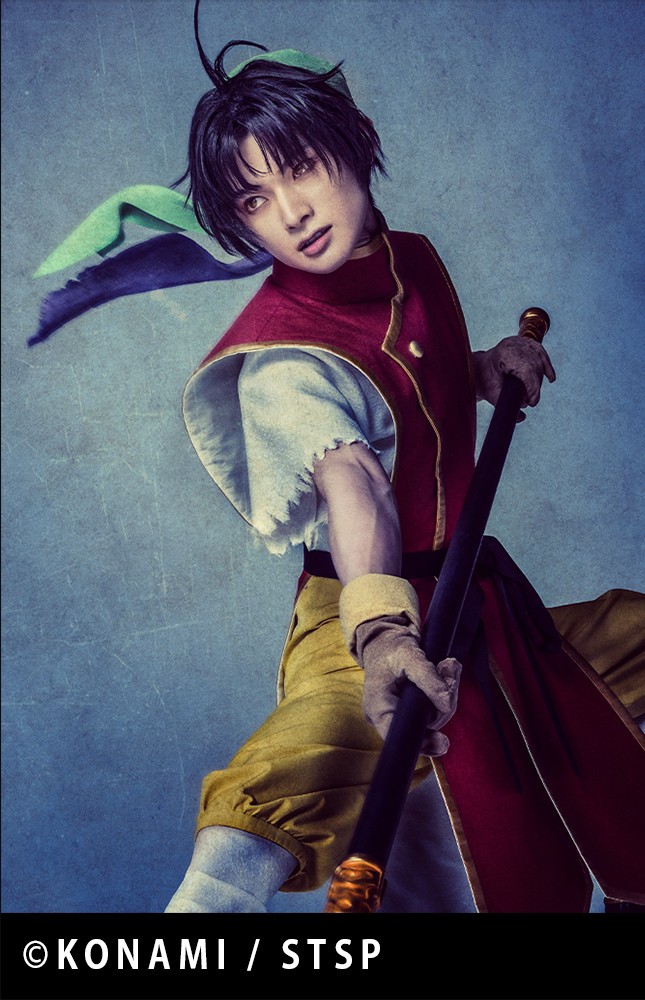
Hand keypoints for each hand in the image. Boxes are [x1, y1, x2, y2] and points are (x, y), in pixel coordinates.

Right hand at [355, 614, 460, 755]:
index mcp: (378, 707)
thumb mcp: (408, 655)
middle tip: (451, 669)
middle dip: (444, 703)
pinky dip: (444, 694)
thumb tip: (446, 703)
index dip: (423, 742)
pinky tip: (446, 674)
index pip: (399, 735)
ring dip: (448, 694)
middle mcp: (387, 716)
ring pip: (433, 719)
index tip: (444, 743)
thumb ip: (427, 677)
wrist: (384, 641)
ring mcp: (400, 715)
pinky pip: (434, 711)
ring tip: (448, 666)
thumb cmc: (391, 647)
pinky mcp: (412, 711)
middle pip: (423, 727)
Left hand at [474, 336, 555, 419]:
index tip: (532, 403)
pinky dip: (546, 366)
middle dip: (536, 386)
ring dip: (539, 379)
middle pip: (535, 366)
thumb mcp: (492, 395)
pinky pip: (541, 354)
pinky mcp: (527, 343)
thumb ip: (505, 406)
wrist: (480, 369)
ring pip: (539, 361)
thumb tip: (522, 417)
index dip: (533, 387)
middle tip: (530, 401)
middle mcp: (514, 344)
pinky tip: (551, 378)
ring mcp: (522, 341)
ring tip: (531, 394)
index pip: (527, 369)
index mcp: (504, 353)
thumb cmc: (485, 381)